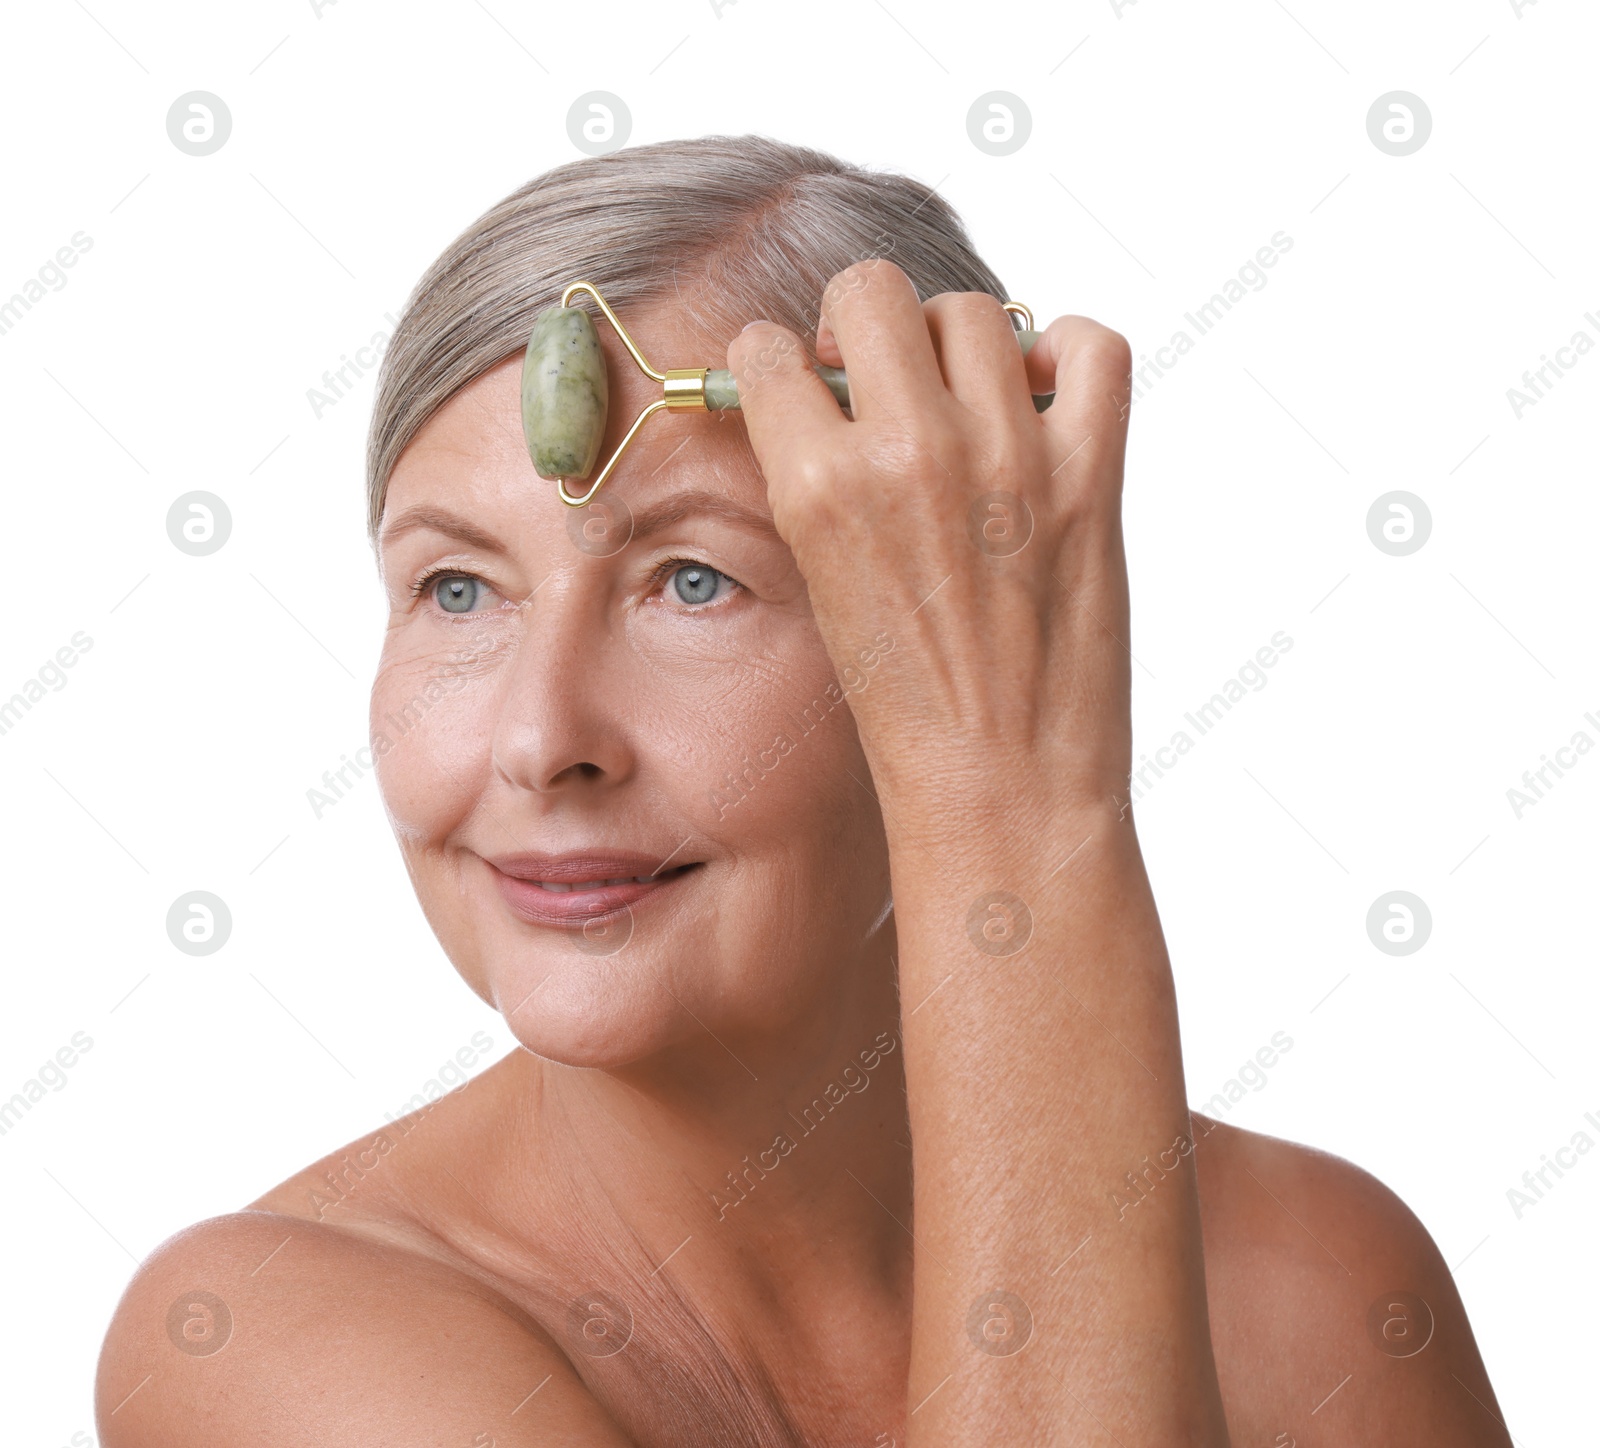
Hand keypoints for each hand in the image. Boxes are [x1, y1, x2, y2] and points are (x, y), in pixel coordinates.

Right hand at [726, 259, 1135, 834]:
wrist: (1000, 789)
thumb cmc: (907, 709)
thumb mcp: (827, 585)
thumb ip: (823, 484)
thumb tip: (829, 401)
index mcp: (819, 488)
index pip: (767, 352)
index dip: (780, 359)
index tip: (802, 379)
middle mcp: (910, 453)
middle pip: (872, 292)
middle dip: (864, 323)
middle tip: (881, 374)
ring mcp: (1008, 457)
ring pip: (973, 310)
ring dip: (959, 343)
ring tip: (965, 399)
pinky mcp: (1090, 475)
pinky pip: (1092, 346)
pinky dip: (1067, 355)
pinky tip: (1042, 399)